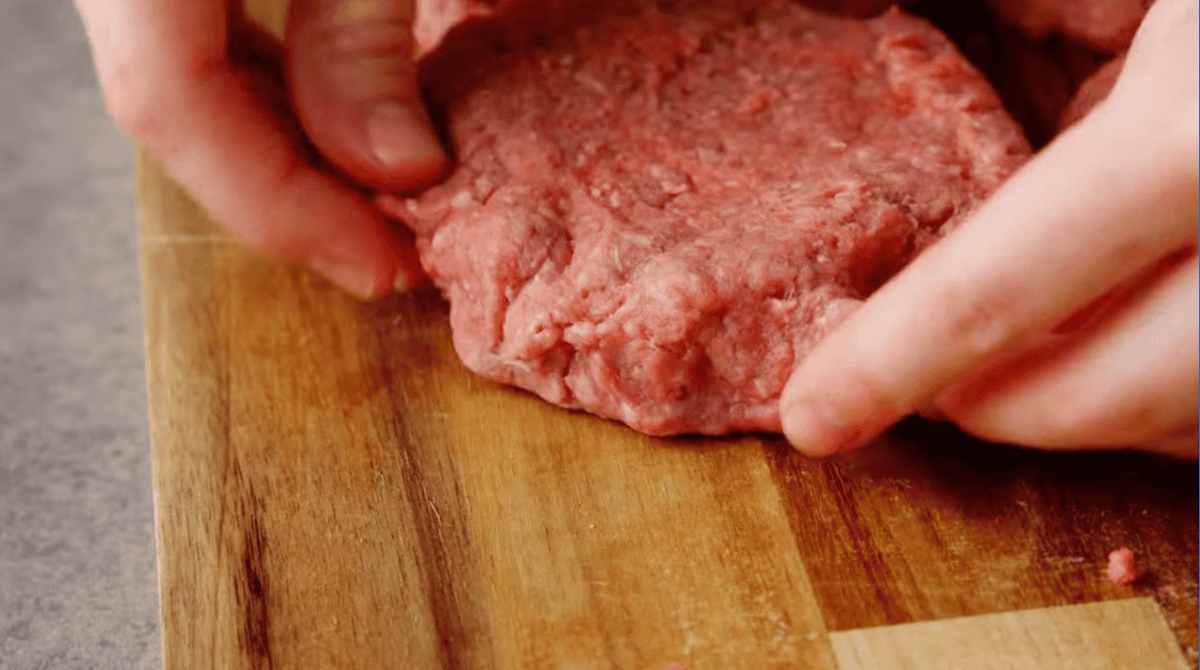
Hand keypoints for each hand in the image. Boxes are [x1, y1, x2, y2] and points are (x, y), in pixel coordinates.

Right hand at [75, 0, 446, 298]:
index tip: (379, 263)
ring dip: (285, 157)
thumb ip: (362, 39)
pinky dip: (272, 103)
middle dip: (290, 197)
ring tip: (381, 207)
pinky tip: (341, 135)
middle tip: (392, 251)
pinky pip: (199, 49)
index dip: (278, 202)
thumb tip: (403, 169)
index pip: (167, 98)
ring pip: (181, 87)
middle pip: (173, 106)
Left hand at [780, 0, 1198, 457]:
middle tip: (937, 392)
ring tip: (1034, 369)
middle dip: (1002, 410)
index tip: (813, 415)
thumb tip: (924, 44)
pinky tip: (1156, 329)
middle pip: (1117, 393)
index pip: (1002, 284)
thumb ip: (1051, 19)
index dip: (892, 361)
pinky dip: (1192, 387)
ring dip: (1107, 411)